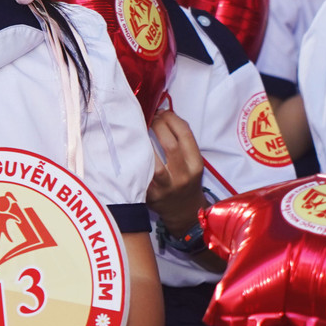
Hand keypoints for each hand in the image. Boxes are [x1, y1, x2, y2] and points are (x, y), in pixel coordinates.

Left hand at [145, 108, 205, 232]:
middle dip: (157, 125)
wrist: (184, 213)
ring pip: (152, 159)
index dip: (172, 118)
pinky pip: (140, 172)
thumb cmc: (187, 181)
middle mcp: (182, 175)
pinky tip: (129, 147)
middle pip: (169, 144)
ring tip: (138, 129)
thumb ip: (182, 142)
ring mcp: (165, 186)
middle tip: (150, 118)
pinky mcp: (150, 194)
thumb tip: (162, 114)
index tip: (163, 112)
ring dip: (143, 140)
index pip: (185, 134)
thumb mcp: (192, 163)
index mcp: (195, 164)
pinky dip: (134, 157)